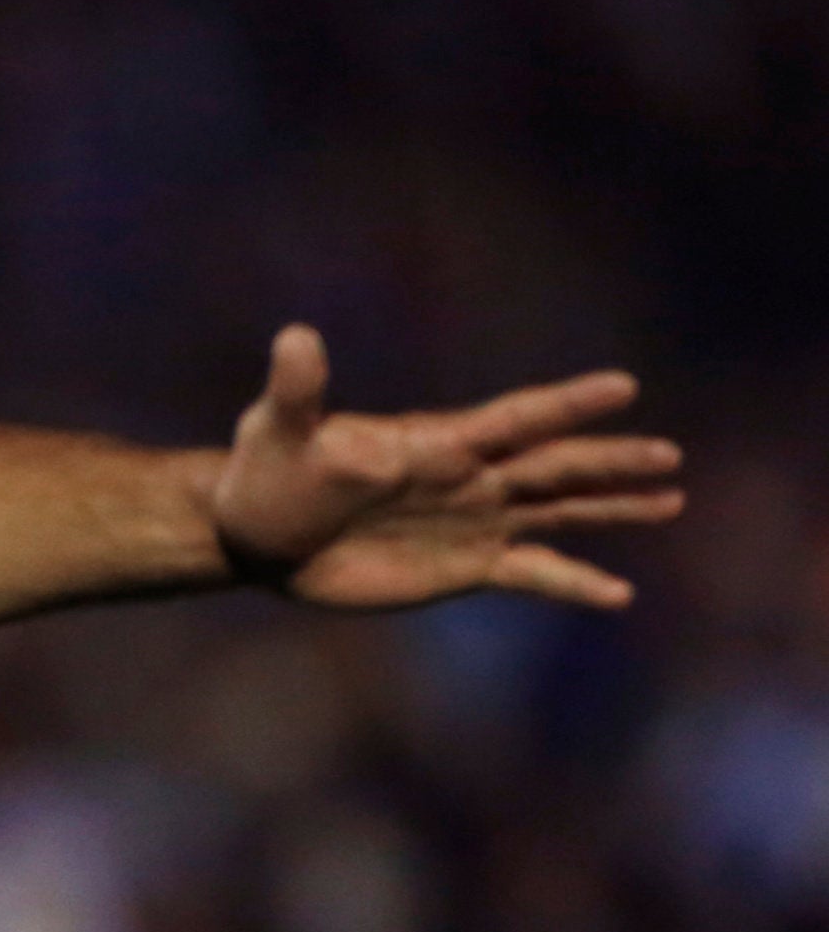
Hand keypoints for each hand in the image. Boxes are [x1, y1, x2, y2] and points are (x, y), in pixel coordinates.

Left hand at [208, 327, 683, 611]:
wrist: (259, 533)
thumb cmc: (266, 473)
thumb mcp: (280, 431)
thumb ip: (299, 391)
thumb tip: (294, 337)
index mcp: (437, 443)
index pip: (513, 419)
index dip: (564, 405)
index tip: (621, 387)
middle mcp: (469, 478)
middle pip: (554, 465)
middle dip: (611, 461)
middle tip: (669, 455)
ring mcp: (473, 521)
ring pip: (559, 511)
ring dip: (613, 507)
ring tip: (672, 499)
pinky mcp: (464, 566)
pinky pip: (531, 573)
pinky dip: (573, 583)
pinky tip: (618, 595)